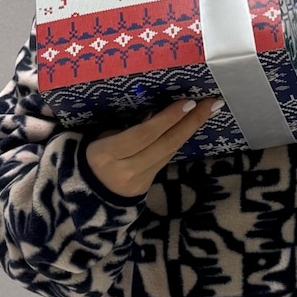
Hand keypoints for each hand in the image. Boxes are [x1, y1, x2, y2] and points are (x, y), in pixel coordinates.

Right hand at [84, 97, 221, 197]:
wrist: (85, 194)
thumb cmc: (91, 155)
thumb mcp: (102, 137)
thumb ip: (128, 129)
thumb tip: (158, 113)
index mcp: (106, 154)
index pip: (144, 135)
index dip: (167, 119)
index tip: (188, 102)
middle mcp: (124, 171)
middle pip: (165, 145)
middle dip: (191, 122)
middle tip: (211, 104)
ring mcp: (137, 183)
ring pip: (168, 152)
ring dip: (189, 131)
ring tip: (206, 110)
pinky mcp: (145, 188)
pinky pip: (164, 160)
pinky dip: (176, 142)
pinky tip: (188, 127)